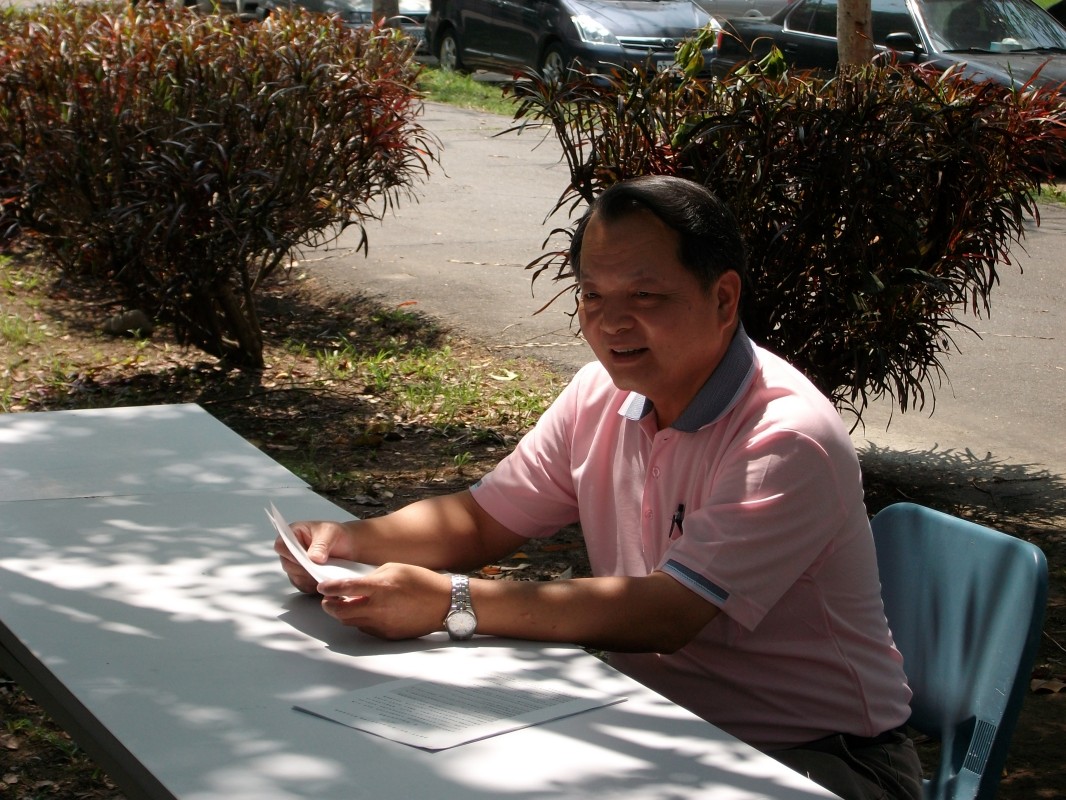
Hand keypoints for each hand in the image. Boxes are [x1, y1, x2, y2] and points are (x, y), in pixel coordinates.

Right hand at [274, 519, 356, 594]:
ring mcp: (296, 565)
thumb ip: (321, 544)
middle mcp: (291, 551)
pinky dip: (313, 585)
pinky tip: (325, 579)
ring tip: (326, 572)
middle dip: (304, 568)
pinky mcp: (303, 578)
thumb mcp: (331, 533)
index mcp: (294, 534)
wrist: (349, 546)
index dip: (291, 554)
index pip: (282, 545)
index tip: (306, 559)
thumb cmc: (338, 535)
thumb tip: (313, 557)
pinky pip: (303, 586)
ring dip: (310, 577)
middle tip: (320, 568)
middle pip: (287, 564)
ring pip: (295, 577)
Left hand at [318, 563, 451, 639]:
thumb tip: (356, 586)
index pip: (345, 588)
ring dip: (344, 613)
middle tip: (327, 600)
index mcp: (380, 588)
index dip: (329, 588)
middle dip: (329, 606)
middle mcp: (379, 608)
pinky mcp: (388, 634)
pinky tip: (367, 612)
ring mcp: (383, 624)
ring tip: (346, 604)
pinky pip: (366, 628)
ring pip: (351, 622)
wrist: (444, 604)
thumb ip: (372, 577)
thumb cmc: (422, 582)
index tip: (322, 587)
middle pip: (341, 612)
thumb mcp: (395, 568)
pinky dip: (361, 620)